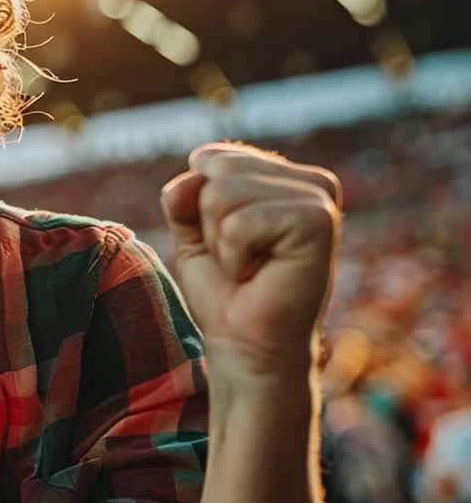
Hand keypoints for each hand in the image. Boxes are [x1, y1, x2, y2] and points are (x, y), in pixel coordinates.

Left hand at [160, 143, 342, 391]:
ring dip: (221, 241)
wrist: (246, 345)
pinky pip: (238, 223)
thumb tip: (194, 171)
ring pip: (222, 193)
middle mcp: (310, 181)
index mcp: (285, 176)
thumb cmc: (226, 292)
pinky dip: (233, 256)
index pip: (212, 156)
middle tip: (240, 259)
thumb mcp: (193, 233)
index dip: (199, 207)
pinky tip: (259, 274)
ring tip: (250, 267)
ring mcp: (318, 199)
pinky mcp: (317, 223)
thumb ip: (184, 194)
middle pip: (217, 169)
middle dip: (209, 222)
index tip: (230, 243)